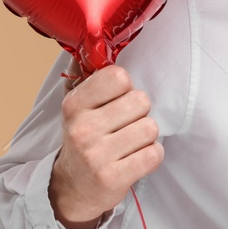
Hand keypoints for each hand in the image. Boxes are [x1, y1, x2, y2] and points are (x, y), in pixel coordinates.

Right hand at [49, 60, 162, 228]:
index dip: (126, 88)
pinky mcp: (114, 177)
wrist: (73, 188)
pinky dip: (151, 156)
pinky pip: (155, 154)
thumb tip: (93, 40)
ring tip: (128, 144)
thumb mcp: (78, 108)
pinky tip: (134, 160)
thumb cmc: (85, 139)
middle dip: (139, 113)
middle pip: (141, 101)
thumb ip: (88, 76)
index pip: (119, 77)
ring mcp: (97, 155)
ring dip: (146, 137)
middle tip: (124, 126)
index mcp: (74, 105)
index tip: (116, 102)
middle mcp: (83, 129)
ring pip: (151, 128)